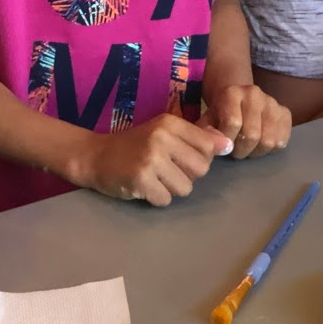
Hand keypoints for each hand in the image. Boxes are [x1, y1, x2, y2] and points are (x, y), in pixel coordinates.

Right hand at [75, 114, 230, 205]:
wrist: (95, 156)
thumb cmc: (134, 145)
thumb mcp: (165, 133)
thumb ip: (196, 137)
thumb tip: (227, 144)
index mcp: (170, 123)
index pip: (208, 146)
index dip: (200, 158)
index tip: (181, 158)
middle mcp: (162, 138)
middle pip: (200, 170)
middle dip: (187, 176)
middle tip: (166, 170)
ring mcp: (151, 159)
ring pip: (186, 188)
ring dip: (171, 189)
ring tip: (154, 178)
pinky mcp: (141, 180)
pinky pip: (166, 199)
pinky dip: (156, 198)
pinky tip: (144, 187)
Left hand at [201, 84, 290, 159]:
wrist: (239, 99)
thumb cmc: (221, 113)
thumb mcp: (208, 120)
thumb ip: (206, 132)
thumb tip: (217, 145)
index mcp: (232, 93)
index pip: (233, 123)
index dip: (227, 140)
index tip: (224, 144)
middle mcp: (254, 94)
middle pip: (252, 135)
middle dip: (242, 150)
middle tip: (236, 151)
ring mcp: (272, 102)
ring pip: (268, 141)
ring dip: (256, 151)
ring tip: (248, 148)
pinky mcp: (285, 112)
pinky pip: (282, 141)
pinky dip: (271, 149)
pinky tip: (261, 143)